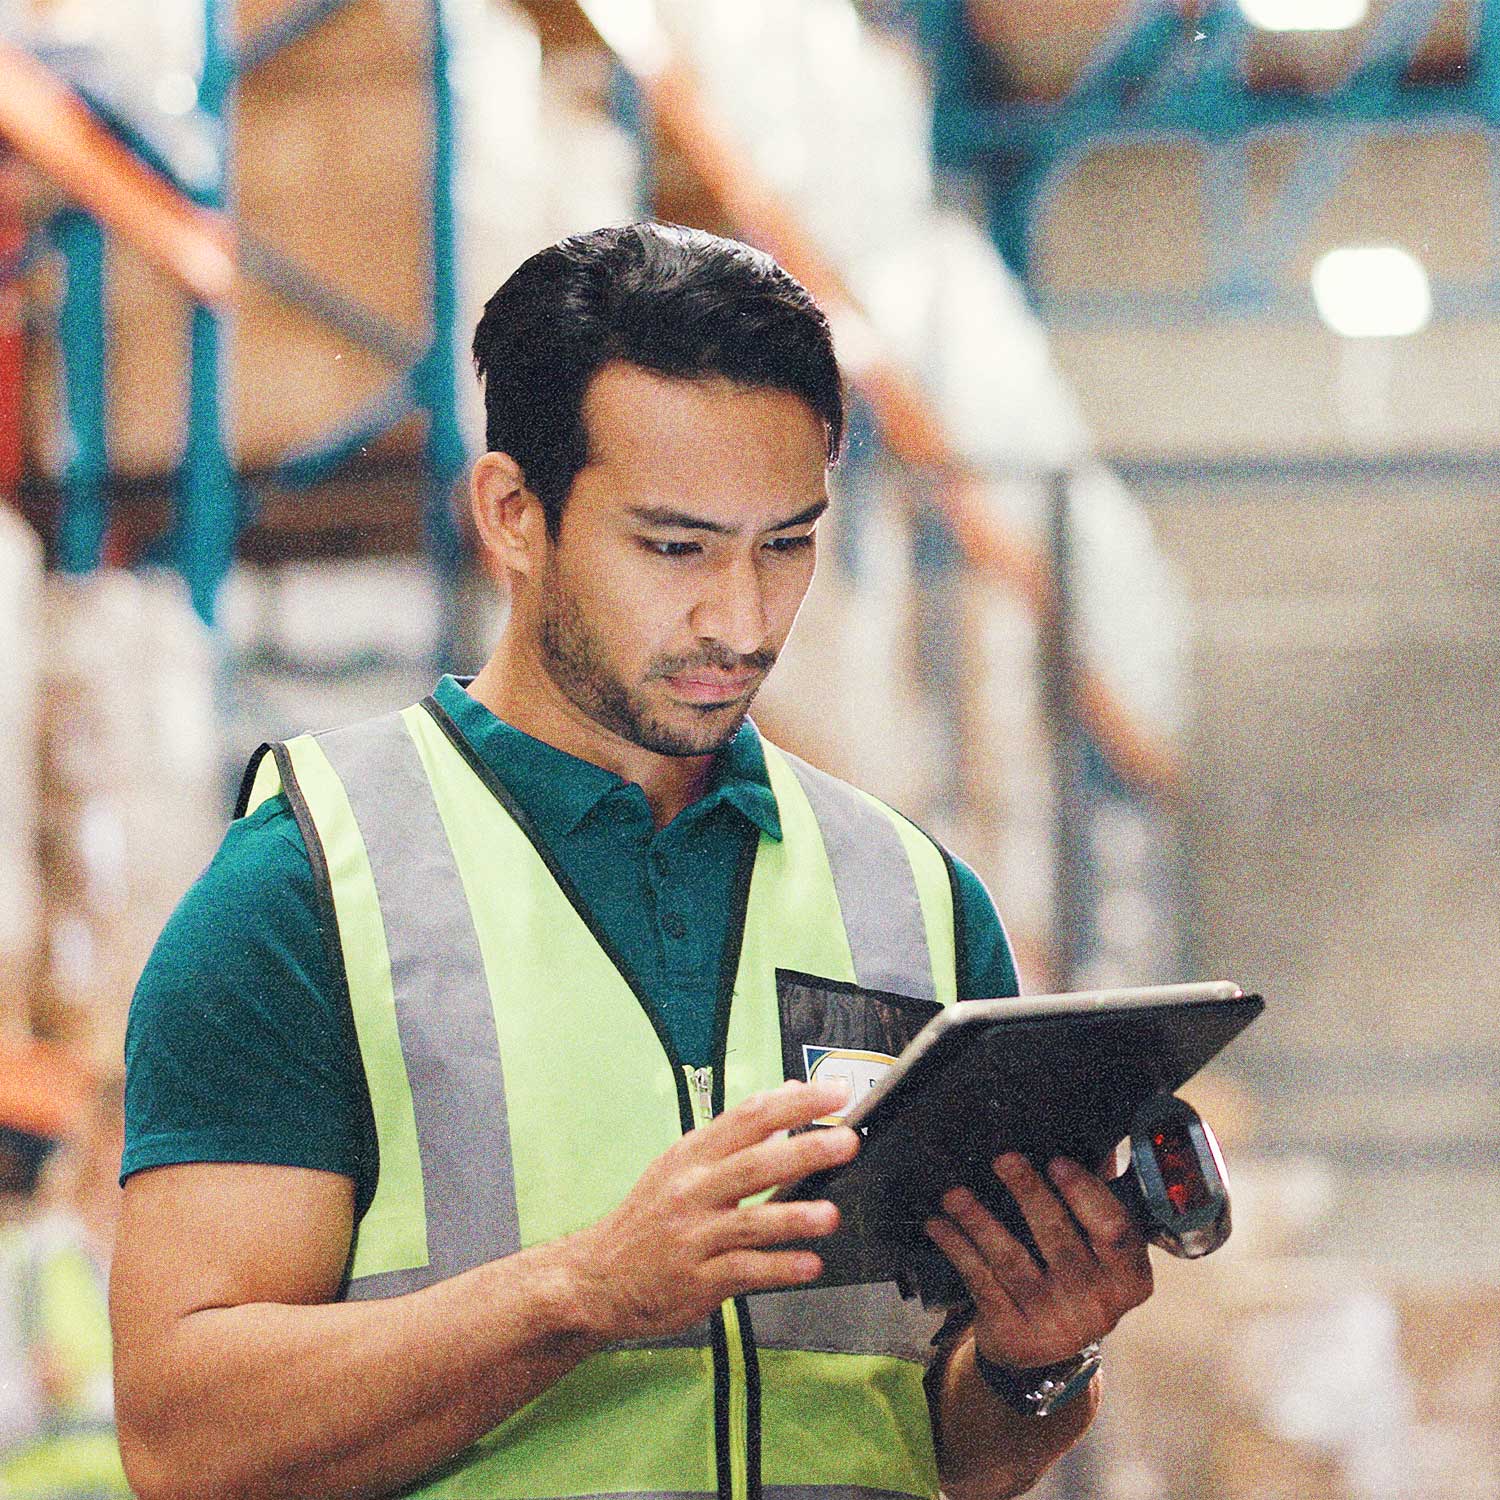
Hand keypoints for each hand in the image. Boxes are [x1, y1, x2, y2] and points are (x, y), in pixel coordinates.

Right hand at [556, 1079, 858, 1344]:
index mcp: (692, 1155)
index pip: (748, 1117)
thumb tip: (784, 1103)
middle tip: (845, 1141)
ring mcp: (694, 1236)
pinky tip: (810, 1265)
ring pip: (750, 1221)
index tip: (833, 1093)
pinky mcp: (697, 1280)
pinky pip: (744, 1272)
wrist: (596, 1278)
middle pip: (754, 1164)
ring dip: (794, 1217)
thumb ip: (733, 1139)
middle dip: (804, 1150)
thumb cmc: (646, 1218)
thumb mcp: (680, 1166)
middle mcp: (692, 1190)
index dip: (794, 1102)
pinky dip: (779, 1268)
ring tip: (830, 1214)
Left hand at [925, 1153, 1152, 1369]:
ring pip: (1011, 1260)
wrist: (1043, 1352)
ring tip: (955, 1194)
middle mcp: (1097, 1304)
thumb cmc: (1074, 1279)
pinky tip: (939, 1225)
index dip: (1086, 1194)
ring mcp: (1055, 1322)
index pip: (1115, 1230)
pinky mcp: (1015, 1333)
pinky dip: (957, 1249)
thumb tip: (1099, 1140)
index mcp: (1128, 1277)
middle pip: (1057, 1237)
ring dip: (979, 1221)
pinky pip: (980, 1281)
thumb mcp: (1098, 1250)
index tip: (1056, 1161)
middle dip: (1028, 1194)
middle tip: (1003, 1159)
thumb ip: (1099, 1199)